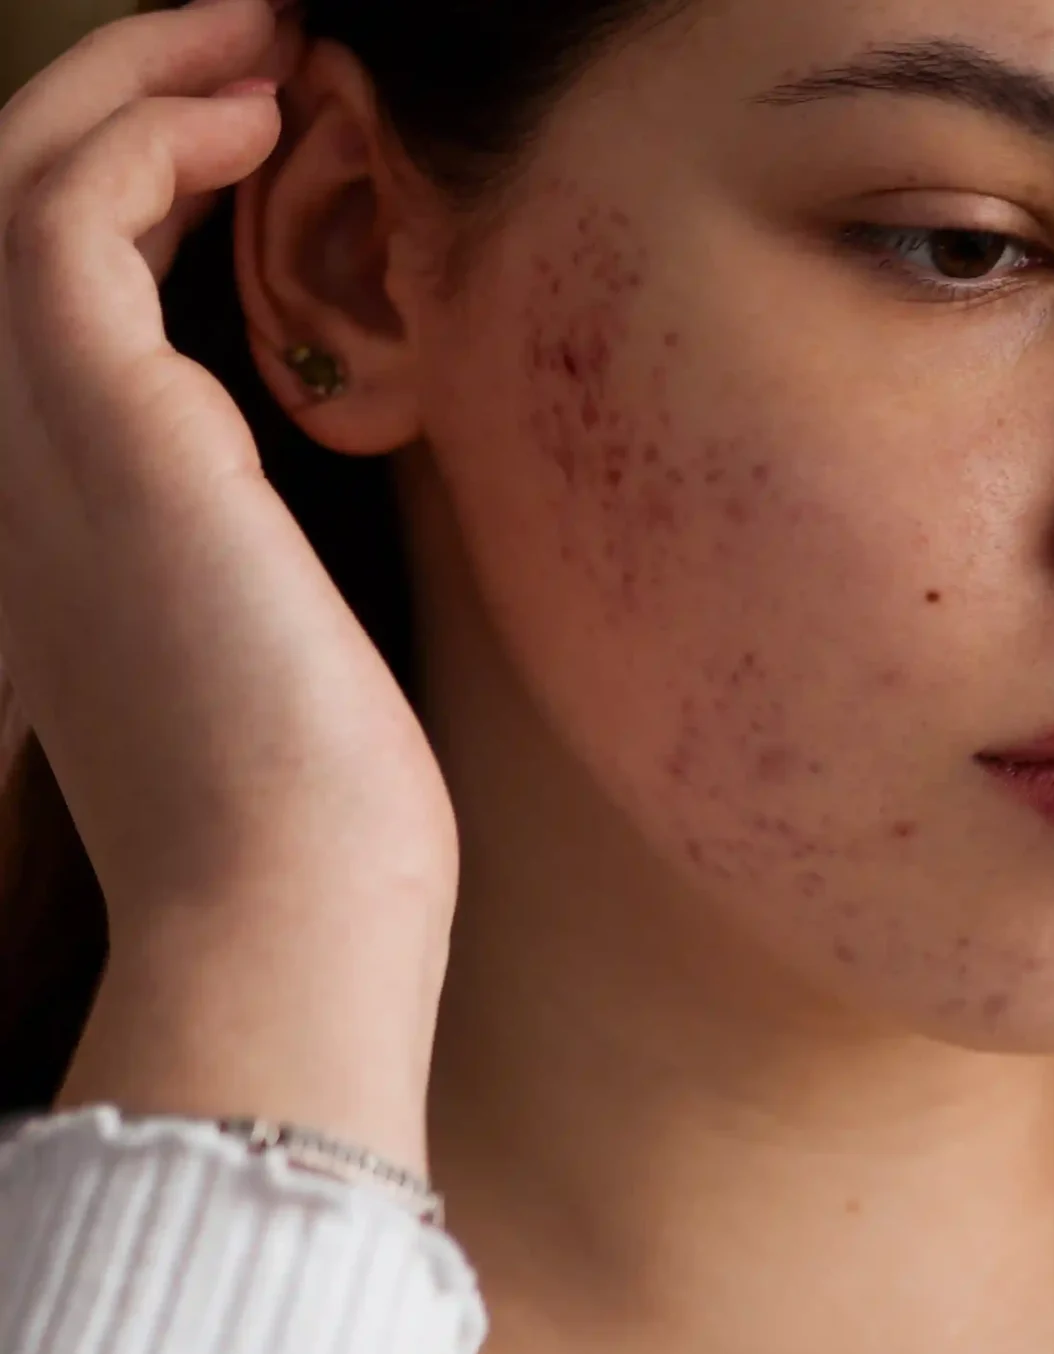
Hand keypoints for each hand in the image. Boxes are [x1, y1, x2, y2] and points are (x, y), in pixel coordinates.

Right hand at [0, 0, 454, 1163]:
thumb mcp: (291, 651)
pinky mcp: (93, 417)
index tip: (264, 133)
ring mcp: (32, 435)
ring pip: (28, 175)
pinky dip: (155, 130)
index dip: (148, 188)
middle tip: (264, 39)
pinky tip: (263, 109)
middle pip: (23, 207)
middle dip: (134, 96)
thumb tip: (360, 464)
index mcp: (62, 520)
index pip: (68, 305)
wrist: (284, 906)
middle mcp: (16, 463)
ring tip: (272, 37)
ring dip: (147, 80)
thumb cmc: (319, 822)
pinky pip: (71, 206)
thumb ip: (277, 544)